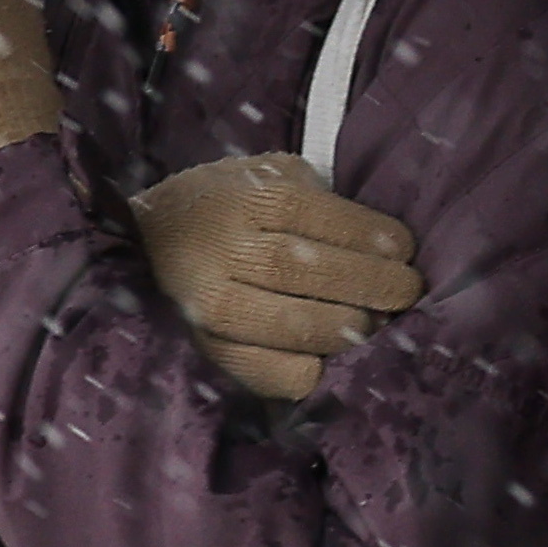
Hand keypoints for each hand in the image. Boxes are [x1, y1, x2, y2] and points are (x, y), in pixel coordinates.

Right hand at [129, 153, 424, 398]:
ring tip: (374, 325)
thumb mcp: (262, 175)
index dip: (368, 236)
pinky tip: (326, 358)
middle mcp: (221, 250)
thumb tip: (380, 240)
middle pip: (304, 270)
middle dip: (368, 284)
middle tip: (405, 291)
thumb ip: (313, 195)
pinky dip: (304, 370)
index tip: (404, 249)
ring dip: (342, 328)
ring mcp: (208, 305)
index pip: (315, 216)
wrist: (142, 241)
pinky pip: (264, 371)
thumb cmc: (222, 205)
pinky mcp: (206, 349)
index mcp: (242, 197)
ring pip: (286, 325)